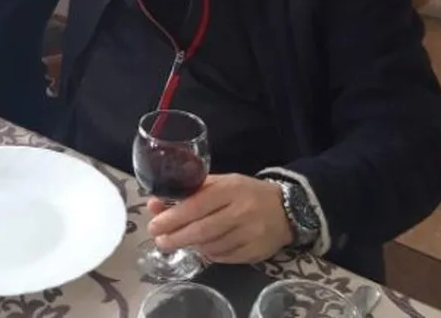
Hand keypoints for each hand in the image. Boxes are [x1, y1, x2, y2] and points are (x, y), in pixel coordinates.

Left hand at [147, 174, 292, 264]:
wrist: (287, 208)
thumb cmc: (245, 192)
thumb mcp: (221, 184)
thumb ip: (190, 192)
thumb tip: (155, 204)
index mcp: (230, 189)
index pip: (196, 205)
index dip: (172, 217)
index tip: (154, 225)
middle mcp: (241, 211)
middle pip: (202, 229)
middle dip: (176, 237)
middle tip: (160, 240)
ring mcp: (250, 233)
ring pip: (212, 245)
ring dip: (191, 245)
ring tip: (178, 242)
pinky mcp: (255, 252)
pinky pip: (224, 257)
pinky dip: (209, 254)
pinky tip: (202, 248)